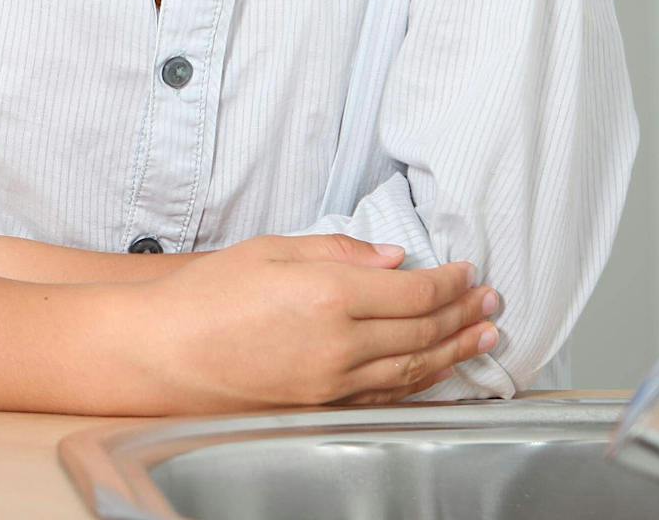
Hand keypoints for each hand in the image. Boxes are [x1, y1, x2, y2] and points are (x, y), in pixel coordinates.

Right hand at [128, 233, 500, 411]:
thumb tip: (392, 258)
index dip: (449, 281)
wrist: (166, 352)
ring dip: (456, 352)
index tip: (470, 271)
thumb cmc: (207, 295)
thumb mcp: (269, 250)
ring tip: (485, 338)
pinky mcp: (326, 408)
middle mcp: (342, 345)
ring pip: (416, 369)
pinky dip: (423, 382)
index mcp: (328, 295)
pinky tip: (440, 372)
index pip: (412, 290)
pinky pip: (389, 396)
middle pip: (423, 331)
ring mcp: (336, 384)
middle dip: (464, 315)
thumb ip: (335, 250)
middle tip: (493, 303)